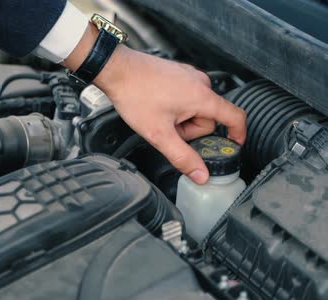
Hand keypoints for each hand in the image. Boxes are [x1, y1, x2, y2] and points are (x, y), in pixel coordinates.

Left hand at [64, 26, 246, 183]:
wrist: (117, 70)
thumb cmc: (135, 94)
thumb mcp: (159, 134)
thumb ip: (182, 156)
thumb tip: (200, 174)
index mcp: (202, 97)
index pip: (235, 117)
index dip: (238, 134)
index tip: (234, 145)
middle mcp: (200, 83)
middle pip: (208, 119)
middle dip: (189, 131)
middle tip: (167, 130)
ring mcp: (189, 76)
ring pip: (194, 109)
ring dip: (180, 119)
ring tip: (158, 116)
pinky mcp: (178, 74)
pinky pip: (185, 97)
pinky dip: (174, 107)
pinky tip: (156, 106)